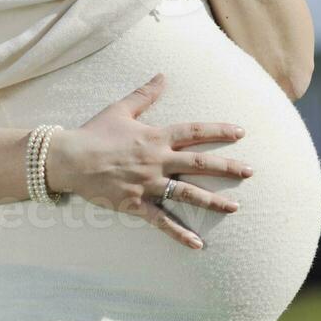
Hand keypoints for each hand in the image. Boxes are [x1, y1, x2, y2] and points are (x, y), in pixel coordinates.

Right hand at [46, 72, 251, 249]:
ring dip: (213, 201)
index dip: (219, 131)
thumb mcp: (121, 109)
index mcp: (155, 136)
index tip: (241, 132)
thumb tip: (162, 76)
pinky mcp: (136, 204)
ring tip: (235, 207)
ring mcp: (148, 184)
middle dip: (228, 167)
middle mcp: (157, 160)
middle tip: (251, 171)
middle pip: (199, 164)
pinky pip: (162, 221)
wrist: (69, 159)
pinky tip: (198, 244)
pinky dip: (180, 234)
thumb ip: (145, 94)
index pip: (194, 132)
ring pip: (187, 194)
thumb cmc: (95, 132)